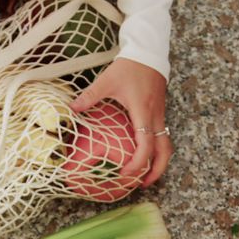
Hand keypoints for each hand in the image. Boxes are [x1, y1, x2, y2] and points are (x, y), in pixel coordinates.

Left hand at [69, 58, 171, 186]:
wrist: (148, 53)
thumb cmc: (129, 67)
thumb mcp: (107, 80)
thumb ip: (90, 96)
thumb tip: (72, 108)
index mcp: (143, 112)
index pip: (145, 144)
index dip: (137, 163)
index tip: (125, 173)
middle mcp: (155, 117)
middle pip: (164, 151)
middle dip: (156, 171)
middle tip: (142, 184)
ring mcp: (160, 115)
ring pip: (167, 146)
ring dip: (159, 163)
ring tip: (146, 176)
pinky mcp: (160, 113)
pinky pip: (163, 138)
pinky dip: (157, 152)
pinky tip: (145, 157)